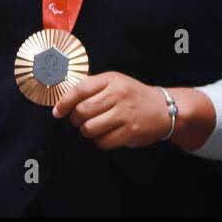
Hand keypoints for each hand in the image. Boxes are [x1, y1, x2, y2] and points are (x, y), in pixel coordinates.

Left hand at [51, 72, 171, 148]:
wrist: (163, 109)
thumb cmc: (133, 96)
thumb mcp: (116, 82)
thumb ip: (94, 87)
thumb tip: (65, 99)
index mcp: (112, 80)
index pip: (80, 89)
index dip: (64, 102)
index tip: (57, 111)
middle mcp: (118, 95)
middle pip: (82, 111)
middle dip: (76, 119)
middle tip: (80, 120)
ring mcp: (125, 114)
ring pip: (89, 128)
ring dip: (87, 131)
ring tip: (94, 128)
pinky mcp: (130, 132)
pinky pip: (102, 142)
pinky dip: (100, 141)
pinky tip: (106, 135)